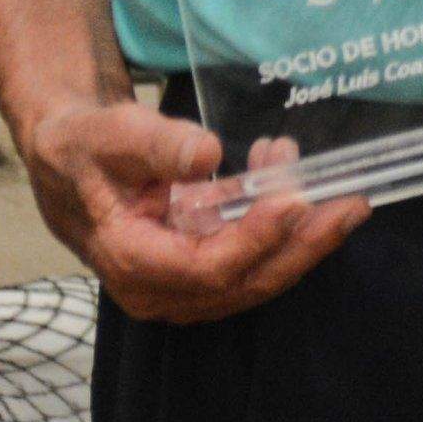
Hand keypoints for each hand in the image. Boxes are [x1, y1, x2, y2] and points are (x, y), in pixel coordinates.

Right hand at [19, 97, 364, 322]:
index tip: (295, 198)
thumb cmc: (84, 148)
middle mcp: (160, 287)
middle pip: (245, 281)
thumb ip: (154, 144)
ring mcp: (183, 283)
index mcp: (130, 261)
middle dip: (304, 244)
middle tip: (351, 203)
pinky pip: (253, 255)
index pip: (208, 268)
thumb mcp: (108, 134)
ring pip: (257, 274)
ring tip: (330, 178)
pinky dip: (280, 220)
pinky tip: (286, 170)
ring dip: (301, 231)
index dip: (257, 238)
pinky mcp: (202, 265)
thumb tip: (204, 154)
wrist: (71, 158)